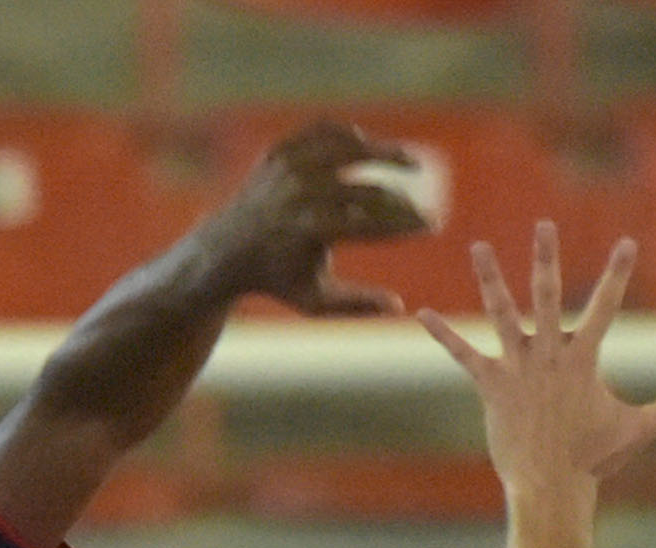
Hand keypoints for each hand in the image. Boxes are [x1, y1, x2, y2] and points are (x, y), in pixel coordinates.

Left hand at [199, 120, 431, 317]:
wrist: (226, 250)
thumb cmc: (278, 278)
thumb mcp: (314, 301)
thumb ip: (355, 305)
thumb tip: (398, 307)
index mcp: (309, 229)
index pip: (371, 223)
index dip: (406, 224)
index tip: (430, 226)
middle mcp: (299, 193)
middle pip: (366, 188)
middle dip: (403, 198)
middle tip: (426, 204)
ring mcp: (288, 167)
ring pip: (348, 148)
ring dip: (386, 152)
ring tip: (412, 164)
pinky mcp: (281, 151)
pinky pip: (322, 132)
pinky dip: (348, 136)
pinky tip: (368, 146)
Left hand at [420, 226, 655, 498]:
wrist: (551, 487)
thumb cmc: (595, 460)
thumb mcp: (640, 428)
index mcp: (584, 359)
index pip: (607, 307)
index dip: (618, 274)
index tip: (628, 241)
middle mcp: (550, 355)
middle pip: (549, 296)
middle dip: (547, 258)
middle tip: (544, 224)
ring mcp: (518, 368)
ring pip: (502, 313)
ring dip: (490, 279)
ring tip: (479, 246)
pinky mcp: (491, 386)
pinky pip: (463, 354)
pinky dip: (443, 334)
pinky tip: (421, 314)